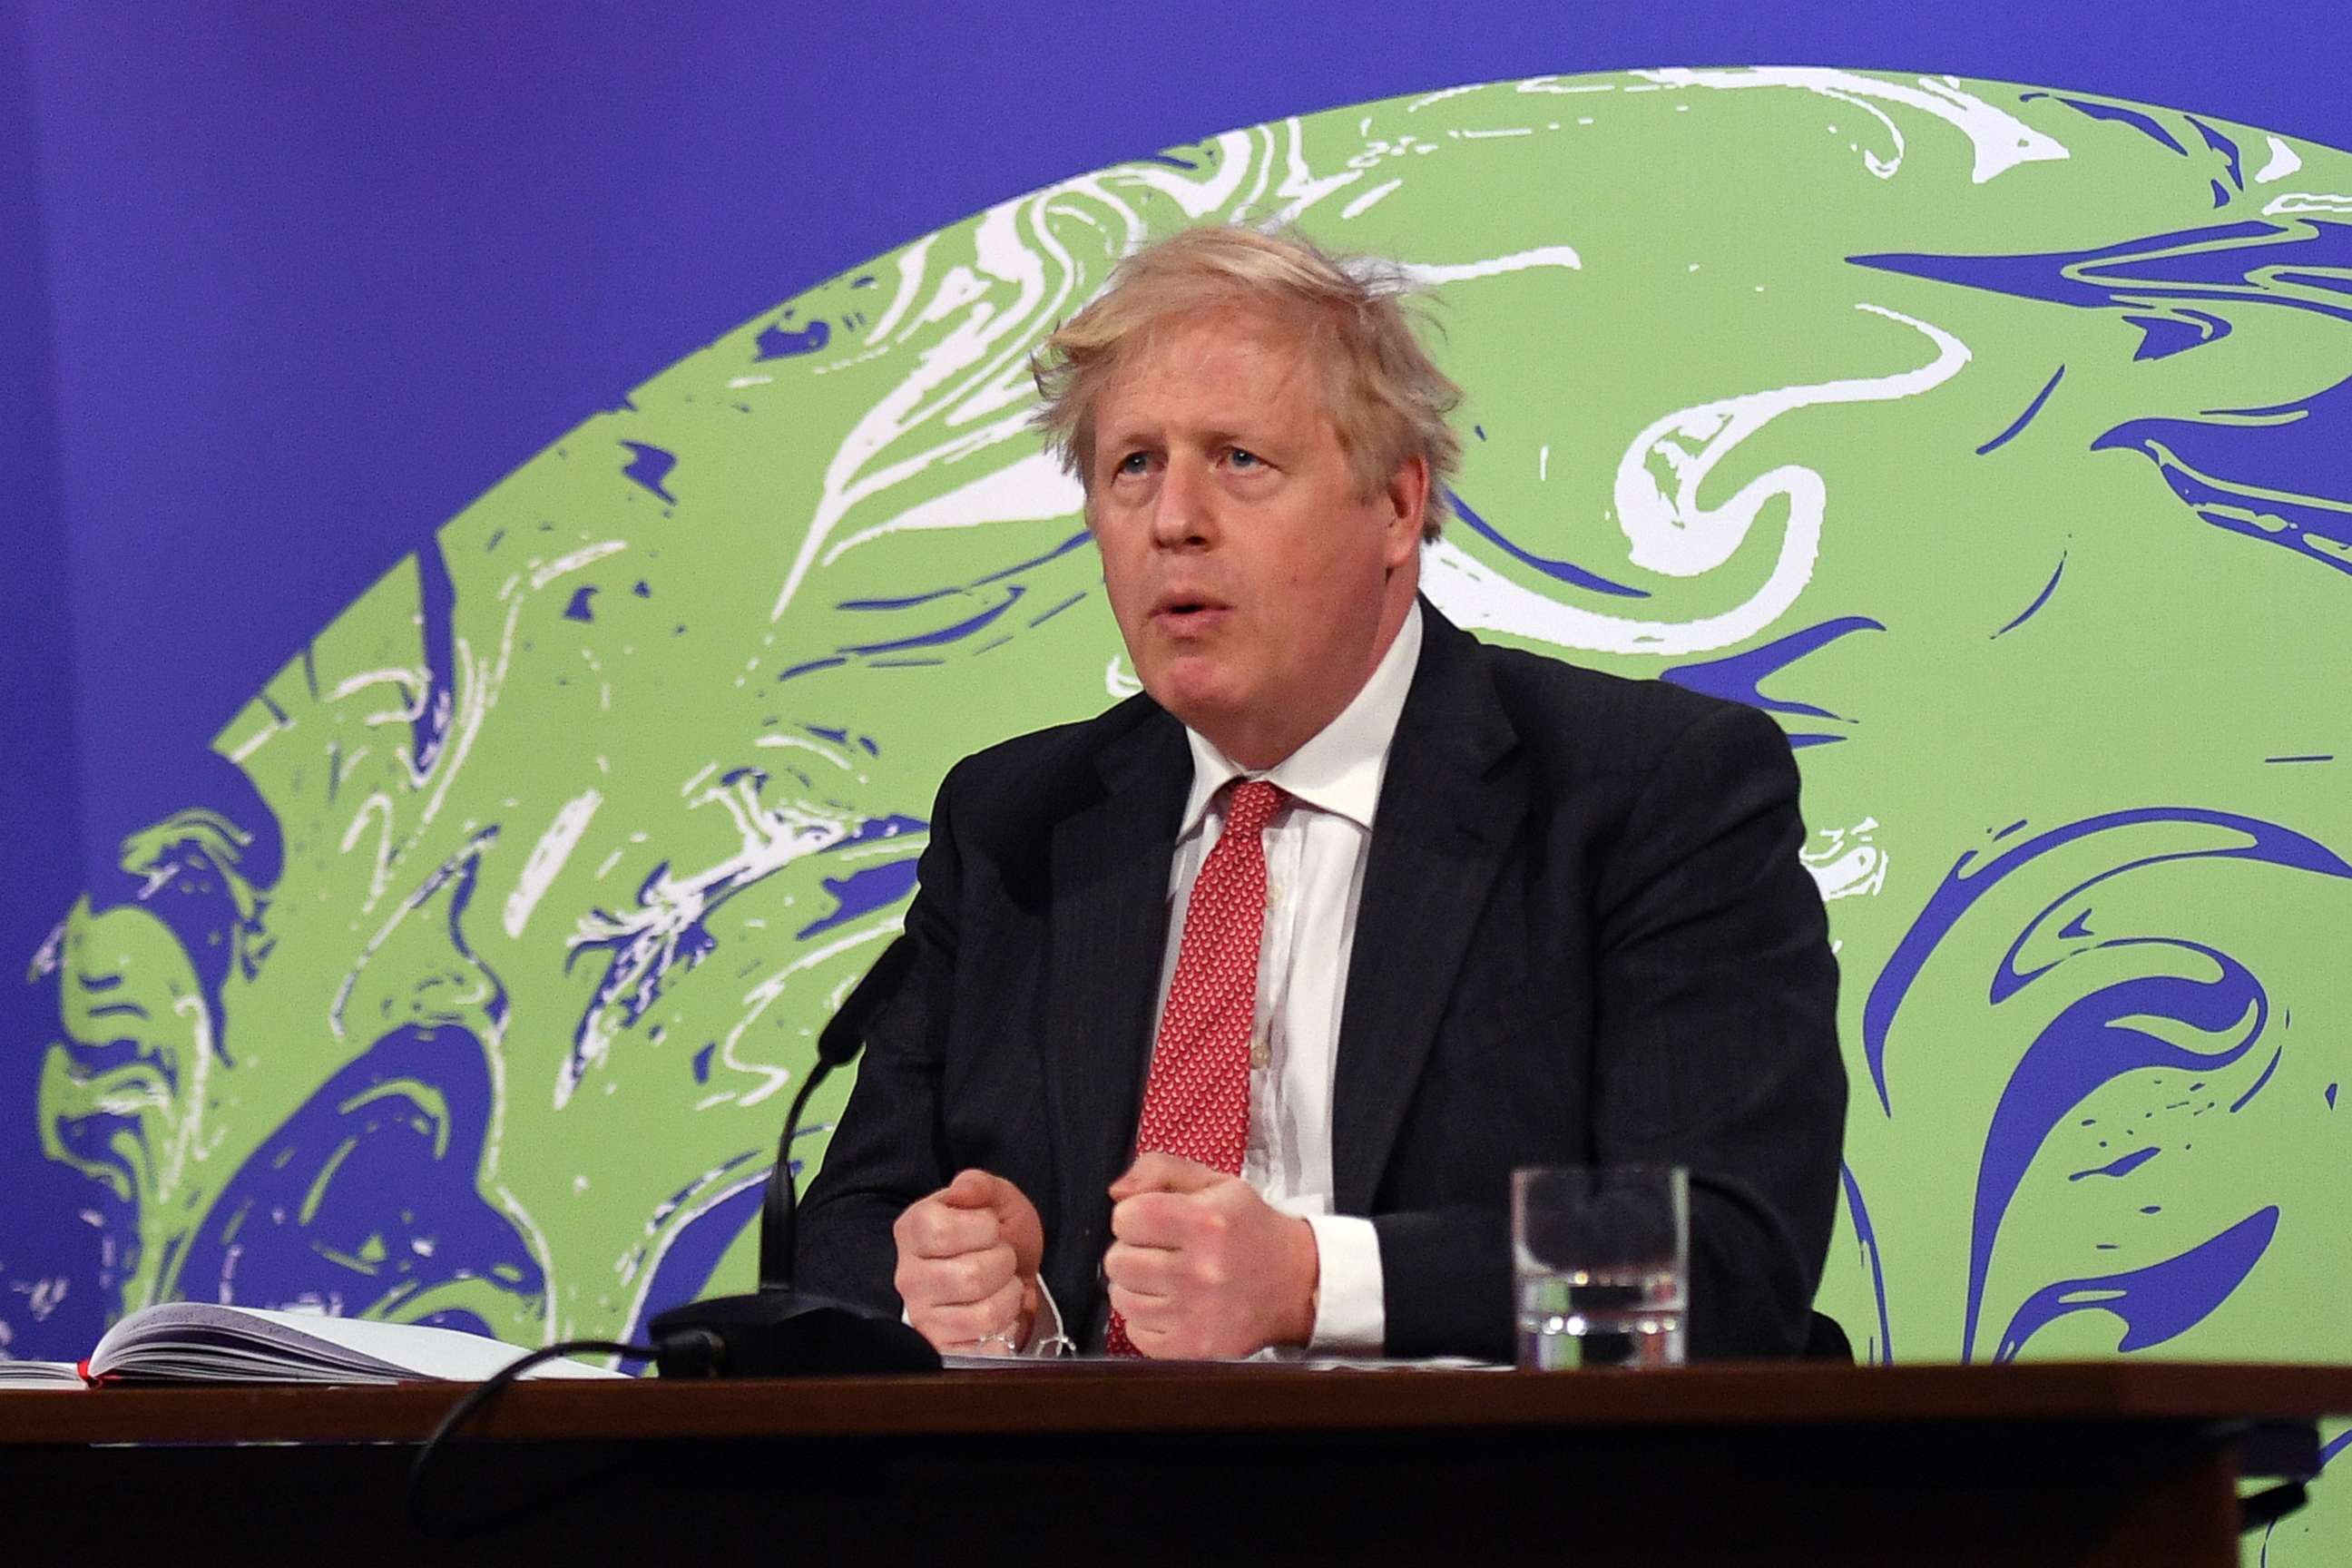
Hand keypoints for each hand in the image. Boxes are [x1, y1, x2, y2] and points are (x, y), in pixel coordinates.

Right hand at [891, 1169, 1044, 1353]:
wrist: (1015, 1276)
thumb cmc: (1000, 1236)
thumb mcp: (997, 1200)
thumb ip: (979, 1185)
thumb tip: (962, 1189)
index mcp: (912, 1231)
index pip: (941, 1231)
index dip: (981, 1228)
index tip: (989, 1227)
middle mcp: (908, 1276)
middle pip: (970, 1277)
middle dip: (1004, 1263)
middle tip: (1000, 1258)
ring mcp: (923, 1317)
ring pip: (983, 1314)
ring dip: (1009, 1296)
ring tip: (1001, 1285)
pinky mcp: (942, 1348)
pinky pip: (987, 1346)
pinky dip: (1006, 1330)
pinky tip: (998, 1315)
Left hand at [1103, 1153, 1318, 1358]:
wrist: (1298, 1284)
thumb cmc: (1252, 1230)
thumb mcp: (1216, 1184)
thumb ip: (1161, 1169)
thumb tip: (1117, 1192)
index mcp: (1205, 1222)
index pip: (1125, 1218)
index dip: (1134, 1216)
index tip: (1154, 1222)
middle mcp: (1200, 1271)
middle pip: (1117, 1260)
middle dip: (1132, 1251)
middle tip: (1162, 1251)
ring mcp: (1196, 1315)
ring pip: (1122, 1298)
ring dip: (1137, 1286)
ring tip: (1168, 1278)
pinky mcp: (1194, 1348)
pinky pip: (1135, 1333)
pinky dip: (1148, 1319)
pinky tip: (1174, 1305)